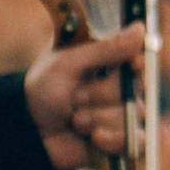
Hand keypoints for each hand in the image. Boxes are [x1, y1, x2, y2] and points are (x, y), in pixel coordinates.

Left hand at [24, 29, 144, 169]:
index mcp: (108, 63)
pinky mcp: (120, 140)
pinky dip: (113, 139)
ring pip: (131, 114)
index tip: (134, 64)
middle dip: (100, 94)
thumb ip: (106, 49)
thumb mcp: (69, 63)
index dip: (139, 62)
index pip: (139, 58)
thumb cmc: (43, 90)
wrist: (29, 130)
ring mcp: (121, 114)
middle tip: (75, 97)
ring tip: (74, 119)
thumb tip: (140, 29)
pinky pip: (135, 140)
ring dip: (97, 118)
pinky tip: (94, 138)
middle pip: (134, 87)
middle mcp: (119, 87)